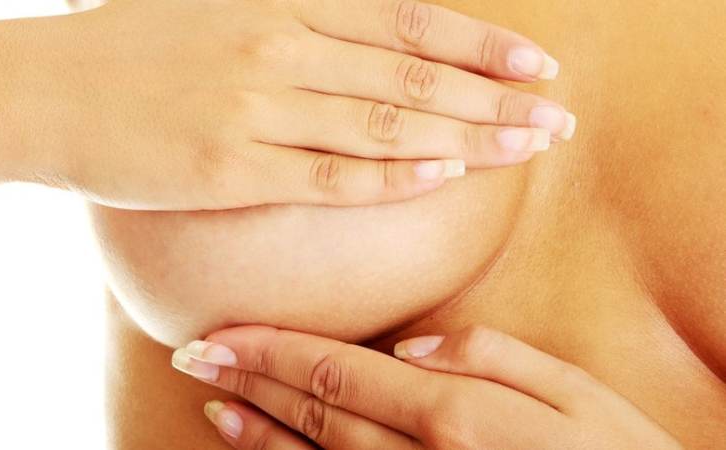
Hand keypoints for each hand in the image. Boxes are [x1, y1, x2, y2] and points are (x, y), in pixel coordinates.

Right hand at [0, 0, 574, 209]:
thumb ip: (281, 22)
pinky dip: (391, 176)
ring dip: (467, 136)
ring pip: (386, 123)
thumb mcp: (208, 11)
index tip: (538, 63)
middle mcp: (280, 48)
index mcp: (280, 6)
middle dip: (497, 97)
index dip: (482, 43)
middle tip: (557, 118)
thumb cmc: (121, 52)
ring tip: (527, 148)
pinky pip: (328, 175)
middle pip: (414, 74)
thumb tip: (346, 39)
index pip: (407, 23)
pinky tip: (442, 178)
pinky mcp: (229, 167)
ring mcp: (256, 109)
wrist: (38, 90)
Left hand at [171, 325, 680, 448]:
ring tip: (211, 402)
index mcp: (455, 417)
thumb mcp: (577, 393)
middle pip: (314, 411)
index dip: (273, 351)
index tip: (224, 333)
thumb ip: (492, 358)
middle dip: (249, 380)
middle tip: (195, 354)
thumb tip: (411, 345)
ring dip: (256, 430)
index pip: (339, 373)